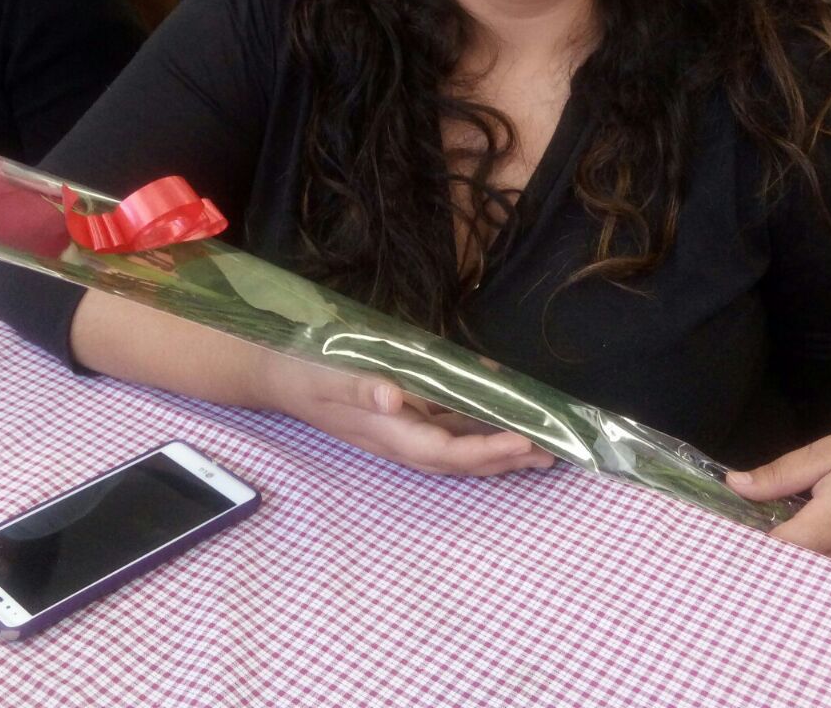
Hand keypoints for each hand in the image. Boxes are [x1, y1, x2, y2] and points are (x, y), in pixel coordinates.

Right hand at [261, 352, 556, 477]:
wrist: (276, 375)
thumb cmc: (304, 372)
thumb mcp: (327, 375)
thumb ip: (359, 386)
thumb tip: (392, 399)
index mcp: (387, 433)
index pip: (445, 451)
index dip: (485, 451)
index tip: (522, 441)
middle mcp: (400, 437)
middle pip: (461, 457)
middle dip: (506, 458)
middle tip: (554, 453)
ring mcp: (401, 427)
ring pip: (458, 443)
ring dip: (498, 446)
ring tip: (542, 446)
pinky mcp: (401, 413)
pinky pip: (446, 423)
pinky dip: (476, 421)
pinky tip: (499, 409)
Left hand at [726, 407, 830, 586]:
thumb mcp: (826, 453)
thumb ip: (779, 475)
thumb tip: (733, 485)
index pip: (783, 553)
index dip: (757, 551)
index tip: (737, 546)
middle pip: (807, 576)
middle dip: (783, 568)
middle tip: (763, 557)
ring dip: (815, 580)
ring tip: (798, 562)